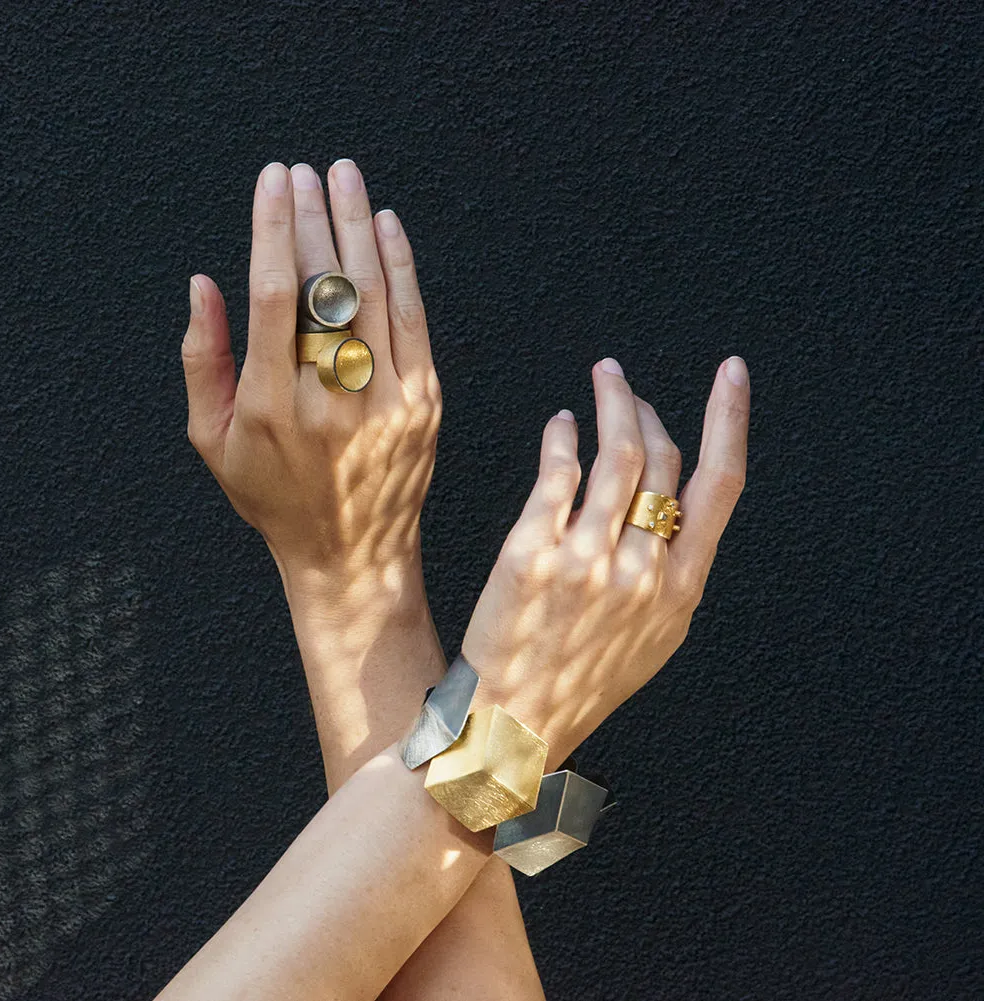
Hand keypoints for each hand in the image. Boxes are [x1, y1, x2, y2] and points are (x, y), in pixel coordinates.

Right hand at [181, 160, 440, 593]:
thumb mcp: (210, 440)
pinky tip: (385, 226)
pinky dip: (399, 267)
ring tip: (343, 177)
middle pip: (324, 285)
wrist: (351, 554)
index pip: (273, 295)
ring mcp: (382, 399)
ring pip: (371, 292)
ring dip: (357, 225)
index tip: (272, 181)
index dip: (273, 229)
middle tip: (304, 171)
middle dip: (313, 216)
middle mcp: (328, 398)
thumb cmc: (271, 494)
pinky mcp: (422, 401)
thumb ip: (201, 359)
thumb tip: (202, 282)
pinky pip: (411, 319)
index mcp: (269, 404)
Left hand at [461, 357, 749, 768]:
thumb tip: (673, 514)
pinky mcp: (532, 555)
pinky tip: (561, 425)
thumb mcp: (648, 642)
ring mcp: (587, 561)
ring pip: (614, 456)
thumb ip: (668, 579)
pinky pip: (557, 475)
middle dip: (648, 411)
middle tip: (626, 387)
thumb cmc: (578, 682)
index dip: (729, 420)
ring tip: (603, 380)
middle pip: (662, 461)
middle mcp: (641, 572)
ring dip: (612, 405)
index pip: (720, 486)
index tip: (731, 374)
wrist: (512, 725)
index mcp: (679, 592)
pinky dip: (563, 439)